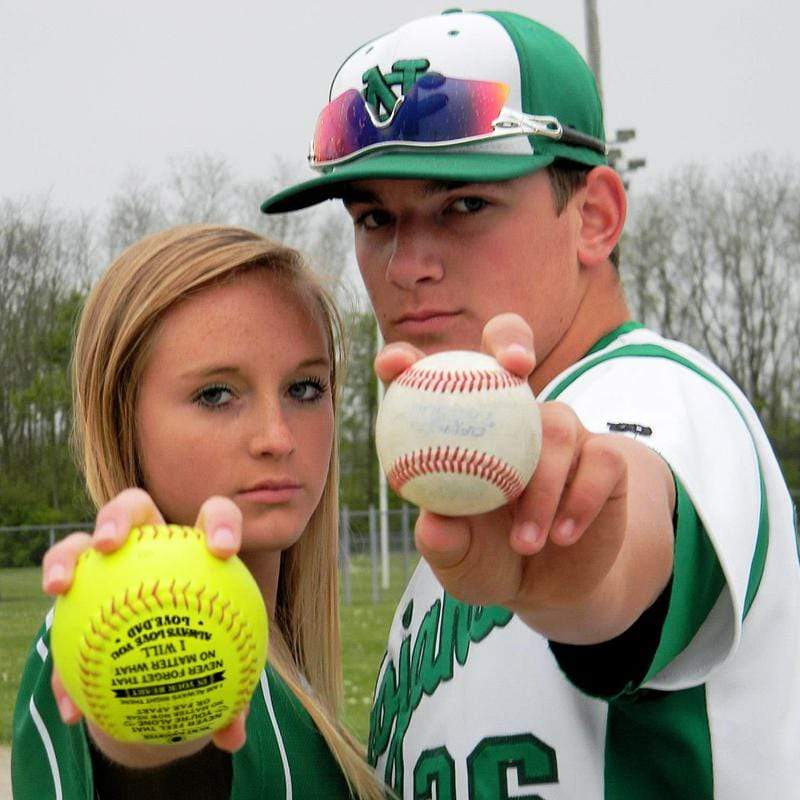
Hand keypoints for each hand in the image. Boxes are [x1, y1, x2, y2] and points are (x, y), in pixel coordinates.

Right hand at [42, 488, 249, 765]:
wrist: (169, 668)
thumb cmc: (209, 655)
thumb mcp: (226, 672)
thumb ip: (233, 695)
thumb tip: (236, 735)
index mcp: (196, 548)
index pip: (214, 516)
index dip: (221, 522)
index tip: (222, 550)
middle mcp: (150, 545)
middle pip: (132, 508)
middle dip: (119, 515)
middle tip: (114, 545)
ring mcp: (107, 566)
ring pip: (79, 545)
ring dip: (65, 558)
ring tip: (60, 587)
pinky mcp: (77, 599)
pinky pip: (59, 619)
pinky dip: (62, 664)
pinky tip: (70, 706)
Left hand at [376, 314, 674, 644]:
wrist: (552, 588)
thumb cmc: (490, 560)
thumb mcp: (461, 560)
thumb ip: (446, 543)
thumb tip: (432, 525)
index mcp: (461, 425)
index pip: (430, 377)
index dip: (407, 359)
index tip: (394, 365)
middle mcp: (511, 413)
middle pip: (510, 349)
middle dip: (510, 340)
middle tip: (514, 366)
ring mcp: (560, 430)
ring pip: (557, 426)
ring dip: (540, 488)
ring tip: (524, 542)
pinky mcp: (604, 455)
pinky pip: (602, 460)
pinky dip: (579, 501)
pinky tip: (563, 535)